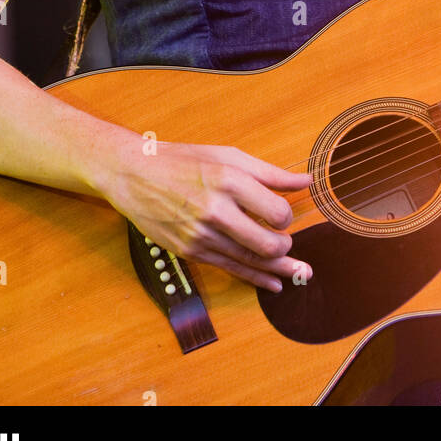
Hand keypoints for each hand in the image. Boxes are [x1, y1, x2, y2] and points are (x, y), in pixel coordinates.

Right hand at [108, 139, 313, 291]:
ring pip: (251, 261)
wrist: (135, 175)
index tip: (282, 214)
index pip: (276, 212)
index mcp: (229, 180)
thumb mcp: (228, 156)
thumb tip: (305, 181)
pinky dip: (256, 279)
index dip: (287, 217)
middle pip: (267, 244)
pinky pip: (231, 269)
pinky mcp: (192, 251)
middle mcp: (216, 210)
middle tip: (288, 242)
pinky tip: (273, 283)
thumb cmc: (184, 161)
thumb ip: (270, 173)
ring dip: (279, 270)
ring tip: (299, 273)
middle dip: (285, 247)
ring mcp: (202, 234)